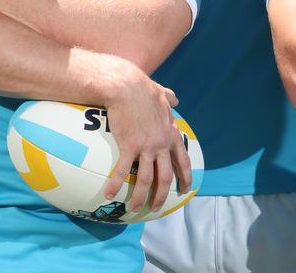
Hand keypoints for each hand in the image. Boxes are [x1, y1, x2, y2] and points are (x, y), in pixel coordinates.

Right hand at [103, 67, 191, 213]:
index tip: (186, 188)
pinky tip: (109, 195)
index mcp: (170, 132)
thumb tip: (176, 98)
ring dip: (140, 197)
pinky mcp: (129, 146)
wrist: (126, 86)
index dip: (185, 175)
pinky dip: (115, 185)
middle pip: (165, 176)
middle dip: (162, 195)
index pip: (182, 158)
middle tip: (156, 208)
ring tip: (134, 208)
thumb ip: (170, 98)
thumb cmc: (143, 88)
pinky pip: (122, 172)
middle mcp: (161, 143)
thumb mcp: (162, 92)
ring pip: (145, 179)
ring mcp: (146, 147)